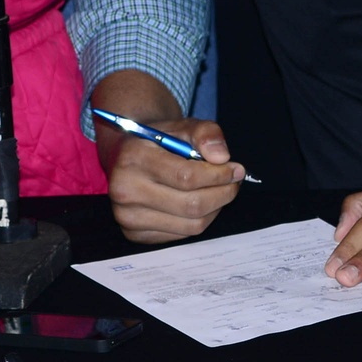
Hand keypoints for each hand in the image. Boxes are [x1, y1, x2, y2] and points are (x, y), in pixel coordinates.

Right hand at [102, 113, 245, 243]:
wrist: (130, 155)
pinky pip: (182, 235)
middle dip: (223, 193)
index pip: (187, 176)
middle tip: (234, 182)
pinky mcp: (135, 234)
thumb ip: (205, 133)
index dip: (219, 175)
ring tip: (220, 191)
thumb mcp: (183, 126)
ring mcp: (128, 217)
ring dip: (215, 209)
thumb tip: (222, 157)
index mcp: (134, 158)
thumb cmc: (160, 140)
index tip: (236, 169)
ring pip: (191, 225)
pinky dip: (200, 220)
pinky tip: (201, 202)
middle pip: (191, 204)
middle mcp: (125, 190)